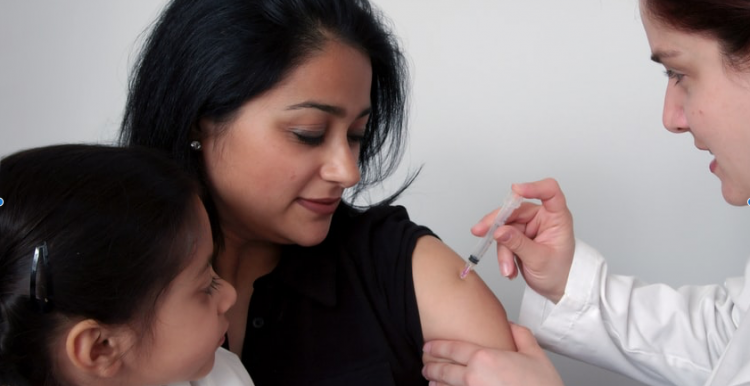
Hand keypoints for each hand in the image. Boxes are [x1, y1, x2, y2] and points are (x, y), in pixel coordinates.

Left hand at [422, 323, 563, 385]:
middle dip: (431, 366)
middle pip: (443, 370)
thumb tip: (510, 325)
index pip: (452, 349)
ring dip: (435, 383)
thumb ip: (521, 335)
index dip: (436, 347)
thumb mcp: (535, 355)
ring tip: (430, 380)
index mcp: (485, 358)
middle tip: (425, 364)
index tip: (428, 347)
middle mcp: (473, 377)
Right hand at [473, 178, 573, 302]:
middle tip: (480, 232)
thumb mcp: (539, 260)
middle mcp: (542, 218)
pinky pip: (502, 239)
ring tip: (508, 269)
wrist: (557, 289)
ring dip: (503, 250)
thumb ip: (518, 244)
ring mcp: (528, 226)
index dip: (533, 187)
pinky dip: (503, 255)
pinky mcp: (518, 236)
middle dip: (497, 225)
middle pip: (515, 210)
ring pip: (504, 228)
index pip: (549, 192)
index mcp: (556, 217)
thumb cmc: (559, 273)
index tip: (515, 190)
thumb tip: (499, 231)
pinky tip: (509, 269)